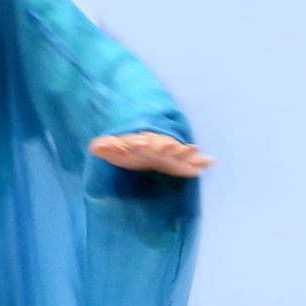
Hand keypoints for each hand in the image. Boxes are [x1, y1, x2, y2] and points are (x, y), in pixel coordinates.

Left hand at [89, 131, 213, 177]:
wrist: (145, 149)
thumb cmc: (128, 151)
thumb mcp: (115, 150)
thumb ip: (106, 148)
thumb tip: (95, 147)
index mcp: (141, 143)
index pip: (140, 142)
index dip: (139, 143)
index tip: (139, 144)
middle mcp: (158, 146)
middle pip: (163, 145)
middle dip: (167, 146)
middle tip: (173, 146)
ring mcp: (171, 153)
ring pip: (180, 152)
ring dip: (186, 151)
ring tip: (195, 149)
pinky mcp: (181, 163)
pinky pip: (193, 161)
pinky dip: (202, 161)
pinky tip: (211, 161)